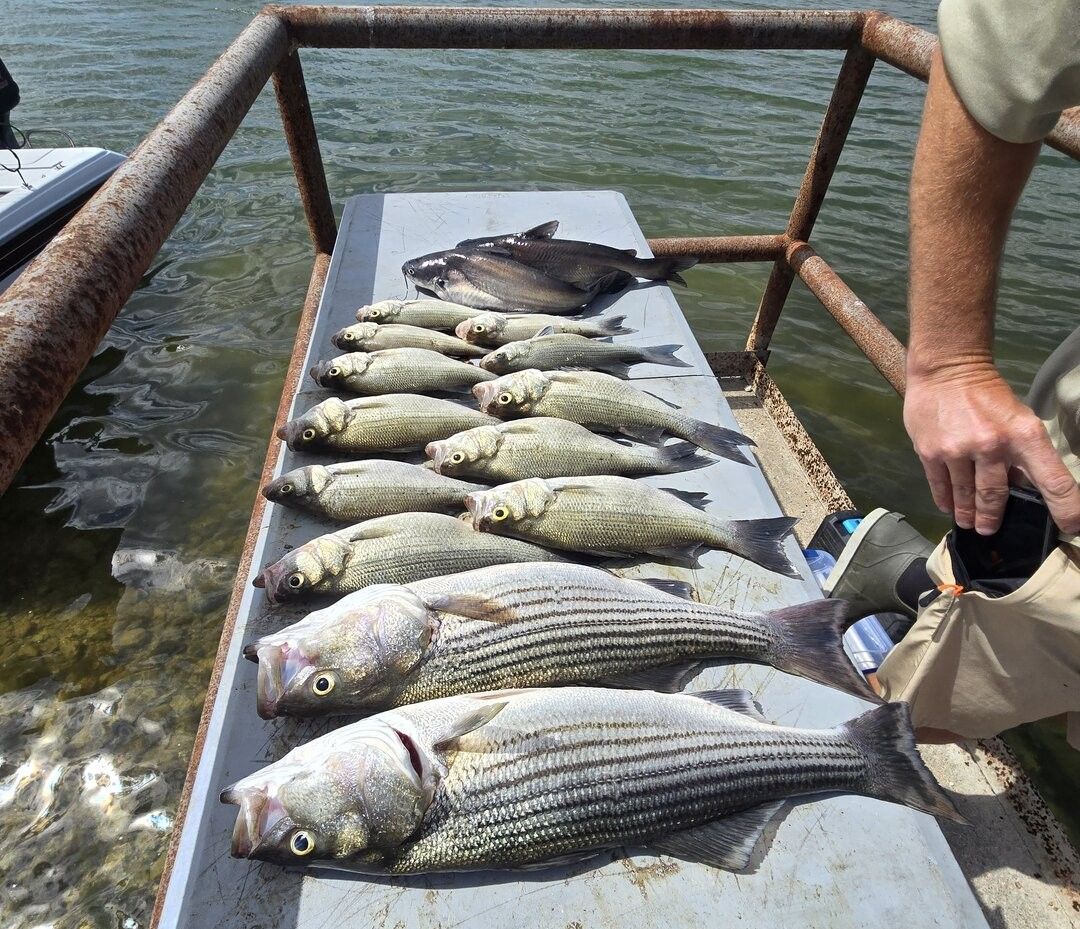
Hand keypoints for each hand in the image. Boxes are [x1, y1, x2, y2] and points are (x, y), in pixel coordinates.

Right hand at [903, 362, 1079, 534]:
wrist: (946, 369)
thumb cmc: (987, 395)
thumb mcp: (1017, 419)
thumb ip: (1019, 454)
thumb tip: (1018, 486)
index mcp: (1025, 435)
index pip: (1054, 481)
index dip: (1066, 508)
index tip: (1071, 527)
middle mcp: (992, 445)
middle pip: (996, 495)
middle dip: (992, 518)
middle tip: (988, 530)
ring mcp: (958, 450)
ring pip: (965, 494)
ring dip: (967, 513)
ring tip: (967, 523)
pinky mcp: (930, 452)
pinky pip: (940, 484)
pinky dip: (945, 499)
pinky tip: (948, 506)